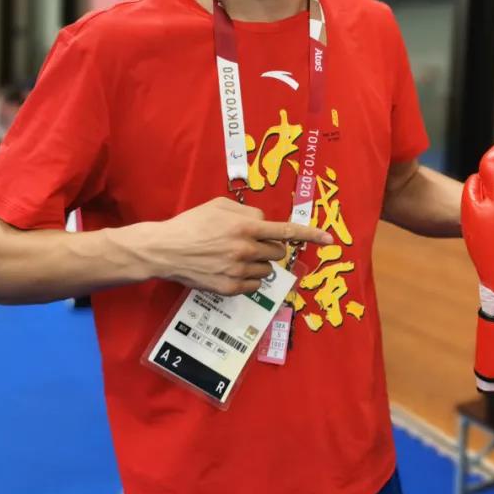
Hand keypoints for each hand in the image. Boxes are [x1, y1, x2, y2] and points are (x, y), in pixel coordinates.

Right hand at [142, 197, 333, 294]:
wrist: (165, 250)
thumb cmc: (191, 224)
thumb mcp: (219, 206)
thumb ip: (247, 212)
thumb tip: (264, 223)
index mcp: (245, 226)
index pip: (285, 230)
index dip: (310, 234)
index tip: (329, 239)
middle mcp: (245, 249)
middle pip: (278, 252)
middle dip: (269, 247)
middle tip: (248, 243)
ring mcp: (238, 271)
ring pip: (267, 270)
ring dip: (259, 263)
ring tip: (234, 257)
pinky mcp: (229, 288)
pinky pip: (255, 285)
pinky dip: (249, 278)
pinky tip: (230, 270)